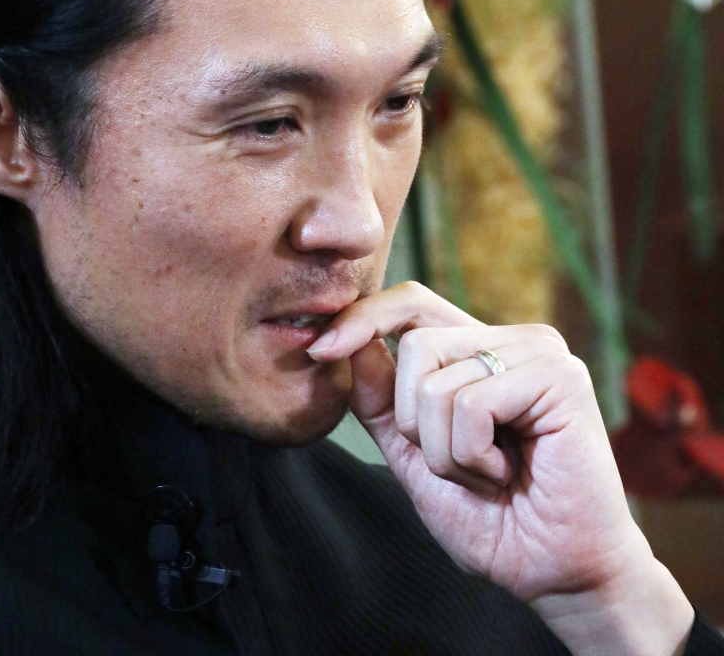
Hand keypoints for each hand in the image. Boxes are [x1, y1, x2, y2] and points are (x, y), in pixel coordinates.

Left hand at [307, 282, 693, 655]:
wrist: (555, 575)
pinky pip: (470, 403)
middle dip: (413, 423)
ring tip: (491, 475)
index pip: (411, 304)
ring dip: (445, 452)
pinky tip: (509, 475)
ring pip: (435, 381)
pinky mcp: (559, 376)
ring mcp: (539, 352)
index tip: (320, 351)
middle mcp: (511, 339)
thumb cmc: (495, 520)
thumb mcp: (416, 459)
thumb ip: (383, 405)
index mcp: (480, 349)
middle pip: (414, 344)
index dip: (362, 319)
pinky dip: (472, 455)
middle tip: (461, 466)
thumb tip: (350, 345)